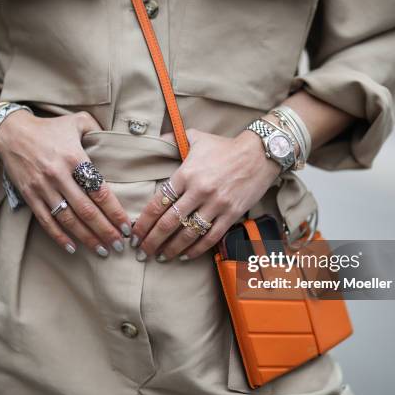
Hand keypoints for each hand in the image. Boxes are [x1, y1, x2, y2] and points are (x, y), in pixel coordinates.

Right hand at [0, 111, 131, 256]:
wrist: (11, 132)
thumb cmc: (49, 128)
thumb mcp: (78, 121)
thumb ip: (99, 130)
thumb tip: (117, 143)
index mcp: (74, 157)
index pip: (99, 191)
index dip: (114, 211)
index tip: (126, 226)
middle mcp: (58, 175)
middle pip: (86, 210)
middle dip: (105, 230)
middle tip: (119, 245)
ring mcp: (42, 187)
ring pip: (68, 219)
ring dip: (86, 238)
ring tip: (102, 250)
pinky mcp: (29, 196)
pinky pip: (46, 221)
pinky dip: (59, 237)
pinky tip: (73, 248)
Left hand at [131, 128, 280, 261]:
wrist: (259, 154)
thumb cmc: (225, 147)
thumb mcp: (197, 137)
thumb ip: (174, 139)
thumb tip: (157, 140)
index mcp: (186, 174)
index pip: (158, 202)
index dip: (144, 222)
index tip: (135, 233)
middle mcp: (199, 191)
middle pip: (169, 222)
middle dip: (152, 240)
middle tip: (142, 251)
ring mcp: (216, 204)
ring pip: (188, 233)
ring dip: (171, 248)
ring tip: (160, 256)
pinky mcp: (231, 214)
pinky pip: (211, 237)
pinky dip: (196, 249)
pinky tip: (185, 255)